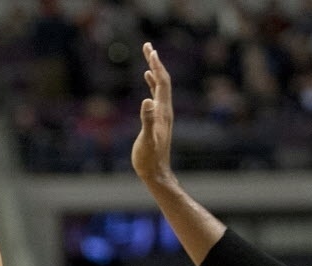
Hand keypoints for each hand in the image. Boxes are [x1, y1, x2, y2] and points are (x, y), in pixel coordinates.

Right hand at [131, 42, 174, 183]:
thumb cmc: (149, 159)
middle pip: (163, 81)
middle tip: (147, 46)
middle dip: (155, 63)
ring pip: (160, 87)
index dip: (156, 66)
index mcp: (162, 111)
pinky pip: (156, 96)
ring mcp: (162, 115)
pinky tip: (147, 80)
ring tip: (148, 57)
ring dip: (154, 71)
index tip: (150, 50)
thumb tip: (146, 101)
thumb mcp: (146, 140)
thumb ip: (146, 120)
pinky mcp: (157, 120)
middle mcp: (165, 110)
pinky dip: (152, 84)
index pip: (162, 83)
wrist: (156, 173)